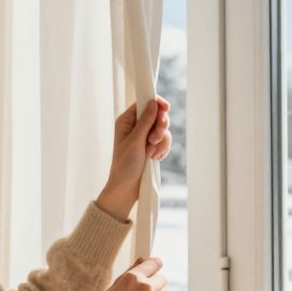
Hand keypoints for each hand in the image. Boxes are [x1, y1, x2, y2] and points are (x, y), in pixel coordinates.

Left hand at [95, 96, 170, 219]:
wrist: (127, 187)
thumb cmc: (125, 164)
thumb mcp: (135, 141)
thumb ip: (145, 121)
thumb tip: (154, 102)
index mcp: (127, 121)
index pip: (144, 103)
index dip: (156, 104)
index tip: (166, 108)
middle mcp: (136, 126)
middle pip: (157, 115)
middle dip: (160, 128)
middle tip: (153, 140)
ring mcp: (145, 136)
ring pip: (163, 130)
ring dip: (161, 142)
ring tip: (152, 154)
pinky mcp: (152, 146)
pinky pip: (165, 141)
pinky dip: (162, 150)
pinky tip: (155, 159)